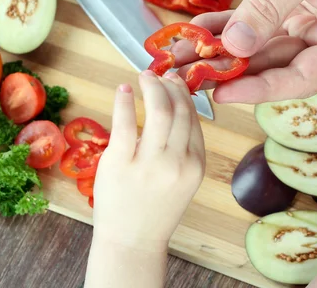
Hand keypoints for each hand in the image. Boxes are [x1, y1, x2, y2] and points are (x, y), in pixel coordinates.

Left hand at [91, 70, 205, 251]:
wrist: (132, 241)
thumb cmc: (155, 209)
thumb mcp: (183, 181)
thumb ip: (183, 149)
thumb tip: (174, 106)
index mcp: (195, 166)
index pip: (194, 119)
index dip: (185, 96)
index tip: (176, 82)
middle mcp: (178, 162)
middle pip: (179, 111)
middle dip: (170, 86)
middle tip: (160, 75)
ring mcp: (150, 163)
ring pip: (159, 111)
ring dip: (152, 87)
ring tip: (145, 76)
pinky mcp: (120, 163)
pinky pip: (125, 123)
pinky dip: (124, 101)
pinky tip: (123, 89)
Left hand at [172, 0, 316, 103]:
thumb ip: (268, 8)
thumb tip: (235, 45)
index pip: (304, 78)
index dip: (261, 89)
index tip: (222, 91)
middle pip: (280, 68)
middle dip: (233, 70)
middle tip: (190, 76)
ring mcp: (315, 32)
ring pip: (263, 52)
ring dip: (224, 51)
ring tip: (185, 55)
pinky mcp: (295, 18)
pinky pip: (257, 29)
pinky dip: (229, 28)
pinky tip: (200, 29)